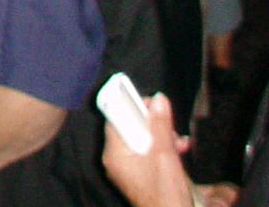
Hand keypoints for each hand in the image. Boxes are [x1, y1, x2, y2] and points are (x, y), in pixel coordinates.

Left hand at [102, 92, 220, 206]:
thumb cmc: (166, 194)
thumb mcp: (165, 154)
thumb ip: (160, 126)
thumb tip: (159, 100)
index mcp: (115, 154)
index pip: (115, 119)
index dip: (131, 107)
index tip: (148, 101)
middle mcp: (117, 162)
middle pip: (130, 130)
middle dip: (152, 125)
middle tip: (169, 125)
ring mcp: (128, 171)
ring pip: (142, 143)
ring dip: (161, 138)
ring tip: (179, 141)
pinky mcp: (140, 178)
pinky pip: (147, 156)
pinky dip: (162, 151)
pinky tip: (179, 150)